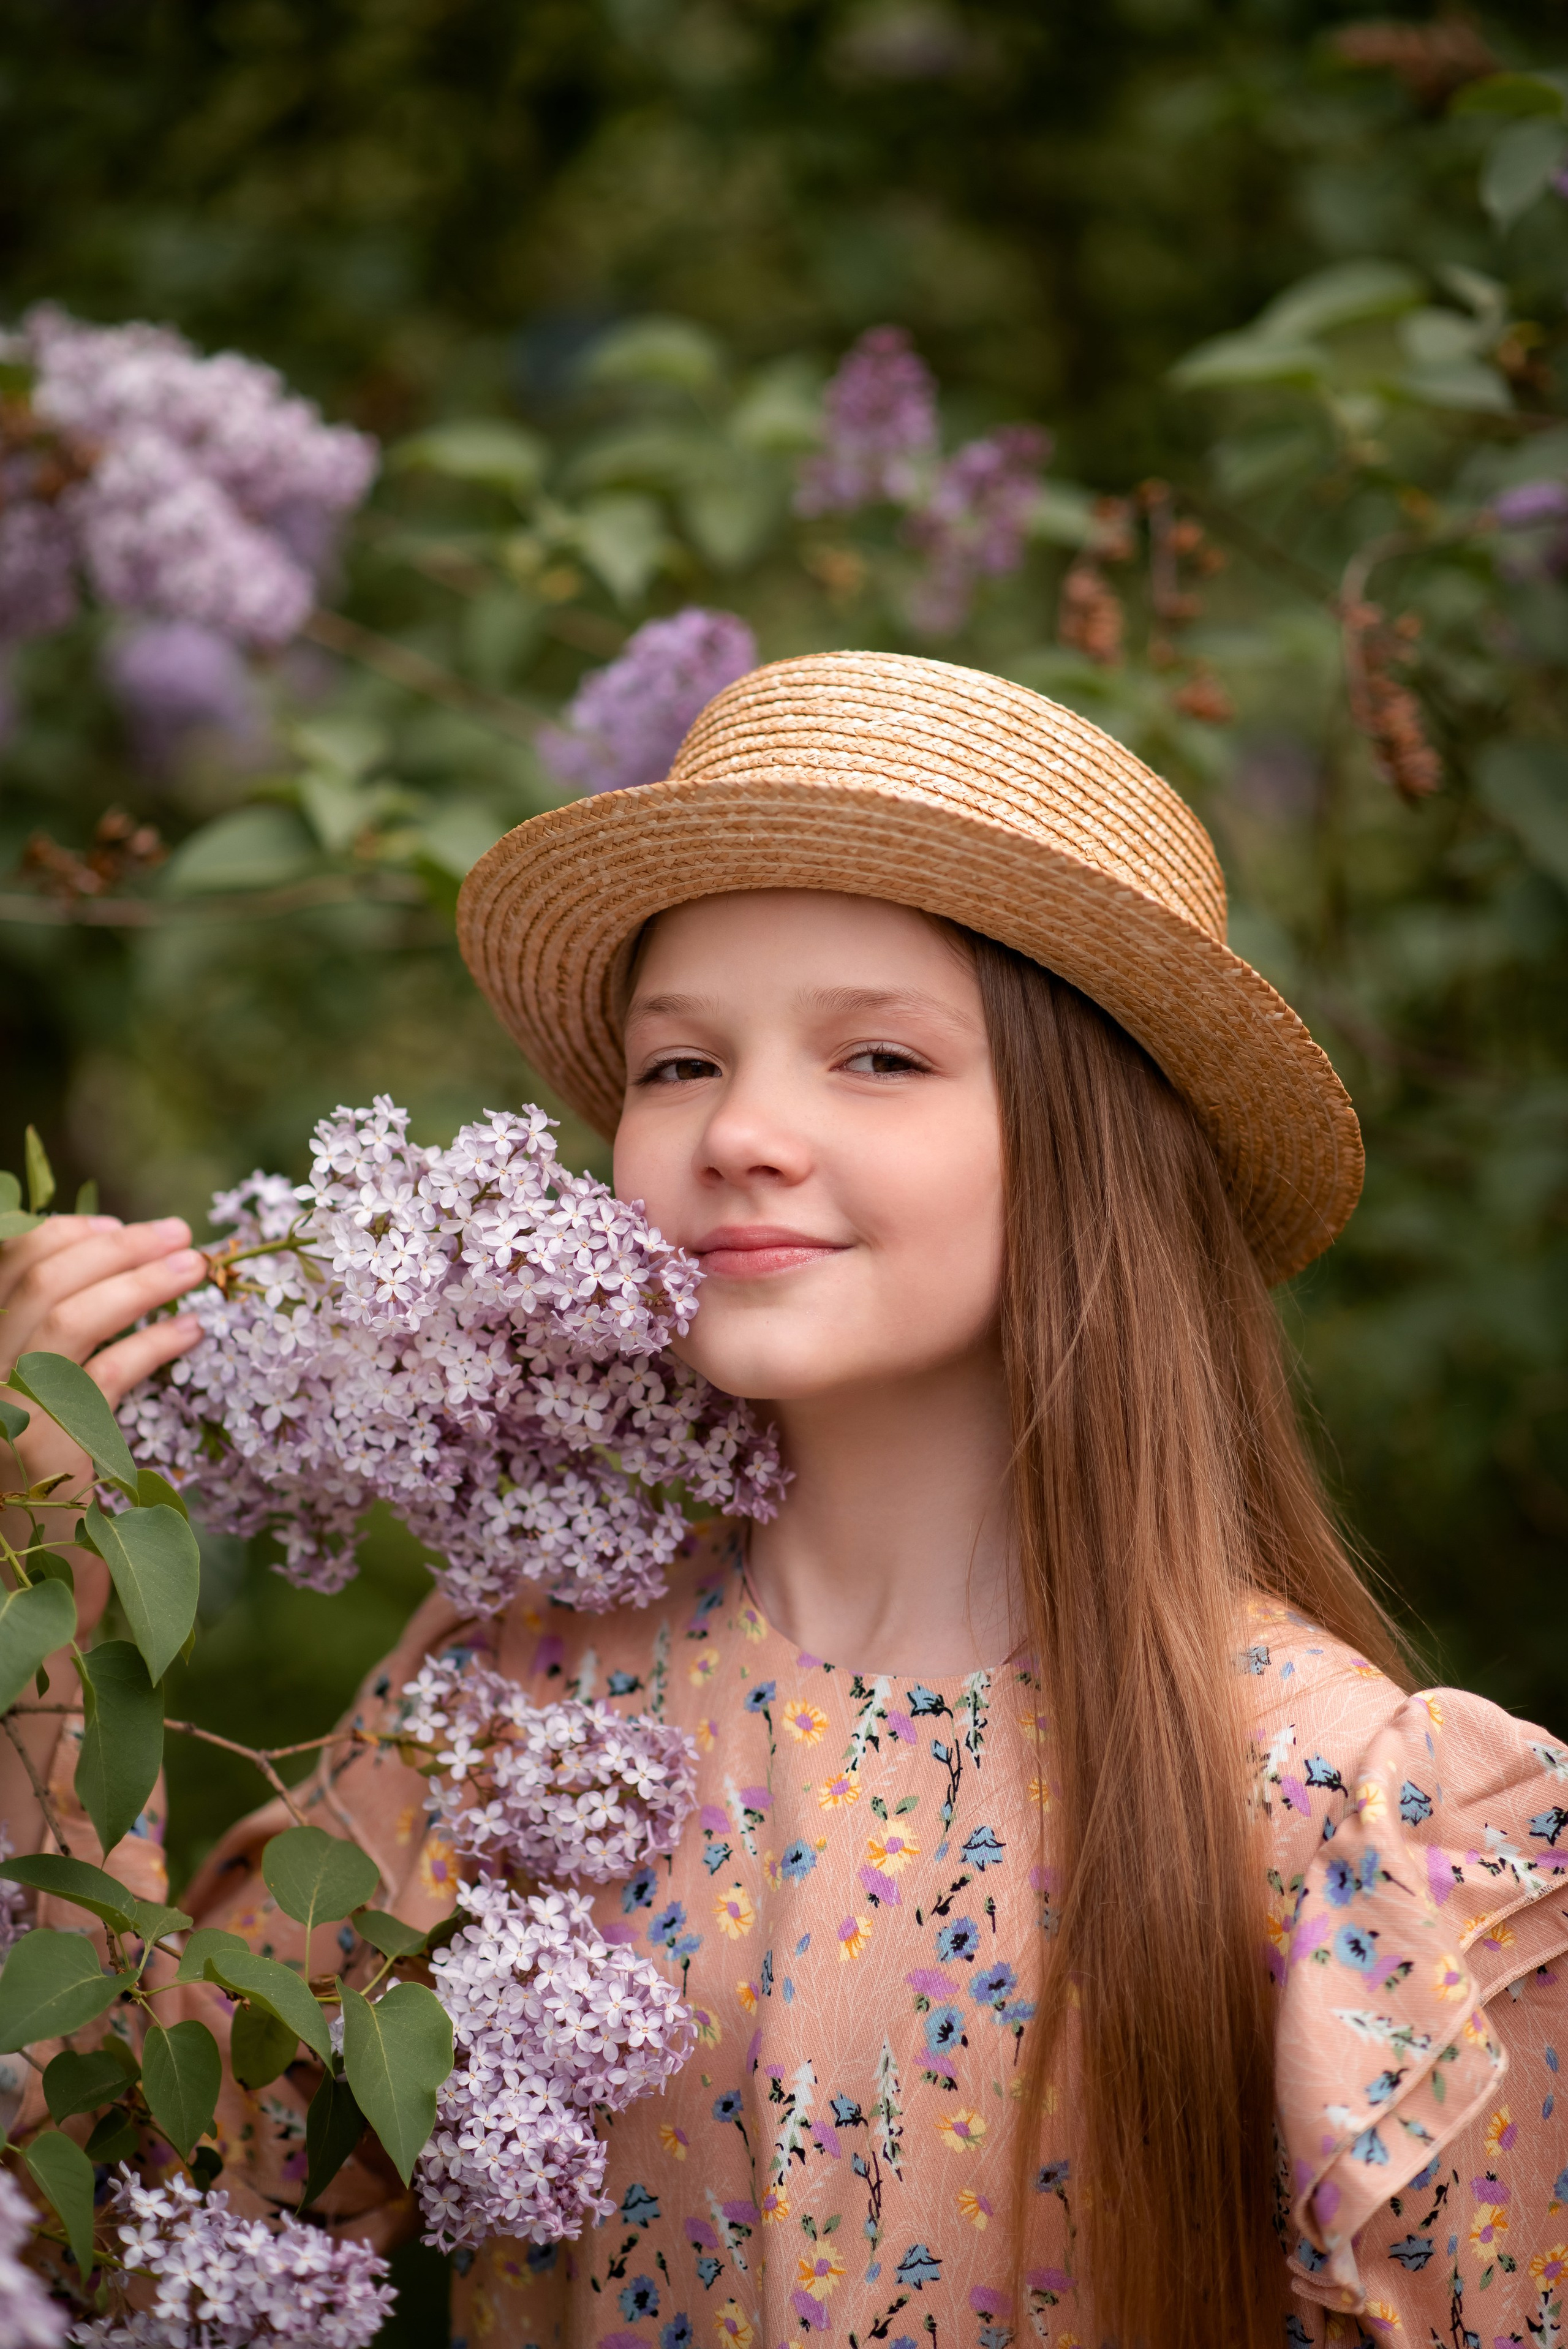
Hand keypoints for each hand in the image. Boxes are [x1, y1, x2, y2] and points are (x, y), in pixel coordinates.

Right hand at [0, 1212, 206, 1497]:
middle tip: (179, 1234)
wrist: (33, 1572)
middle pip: (42, 1280)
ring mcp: (5, 1409)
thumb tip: (108, 1257)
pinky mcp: (48, 1446)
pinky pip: (108, 1374)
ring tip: (195, 1267)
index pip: (5, 1263)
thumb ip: (49, 1334)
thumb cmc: (41, 1474)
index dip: (62, 1233)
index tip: (116, 1225)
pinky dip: (155, 1343)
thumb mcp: (33, 1391)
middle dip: (117, 1246)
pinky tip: (193, 1331)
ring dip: (142, 1281)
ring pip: (72, 1318)